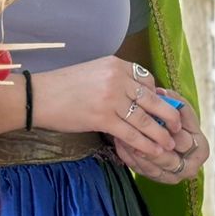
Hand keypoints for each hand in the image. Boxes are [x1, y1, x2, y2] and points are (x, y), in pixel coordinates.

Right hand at [35, 57, 182, 163]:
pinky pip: (131, 133)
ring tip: (169, 144)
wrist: (37, 97)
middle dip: (168, 116)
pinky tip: (154, 151)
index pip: (146, 80)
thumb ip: (114, 79)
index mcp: (115, 64)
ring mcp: (111, 98)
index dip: (157, 96)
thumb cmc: (62, 87)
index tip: (160, 109)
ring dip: (160, 134)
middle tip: (177, 128)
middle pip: (152, 99)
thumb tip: (134, 96)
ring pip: (145, 119)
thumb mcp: (92, 73)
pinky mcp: (103, 117)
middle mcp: (116, 78)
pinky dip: (146, 144)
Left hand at [114, 93, 208, 182]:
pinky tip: (120, 142)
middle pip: (168, 159)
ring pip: (151, 167)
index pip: (185, 142)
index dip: (170, 133)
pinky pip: (139, 169)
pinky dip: (128, 156)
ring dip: (136, 151)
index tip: (155, 122)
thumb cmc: (177, 119)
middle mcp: (189, 167)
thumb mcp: (180, 108)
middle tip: (134, 132)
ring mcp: (171, 176)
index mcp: (201, 149)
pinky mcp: (155, 177)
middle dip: (151, 146)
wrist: (169, 133)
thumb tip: (161, 93)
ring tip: (123, 136)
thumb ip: (174, 101)